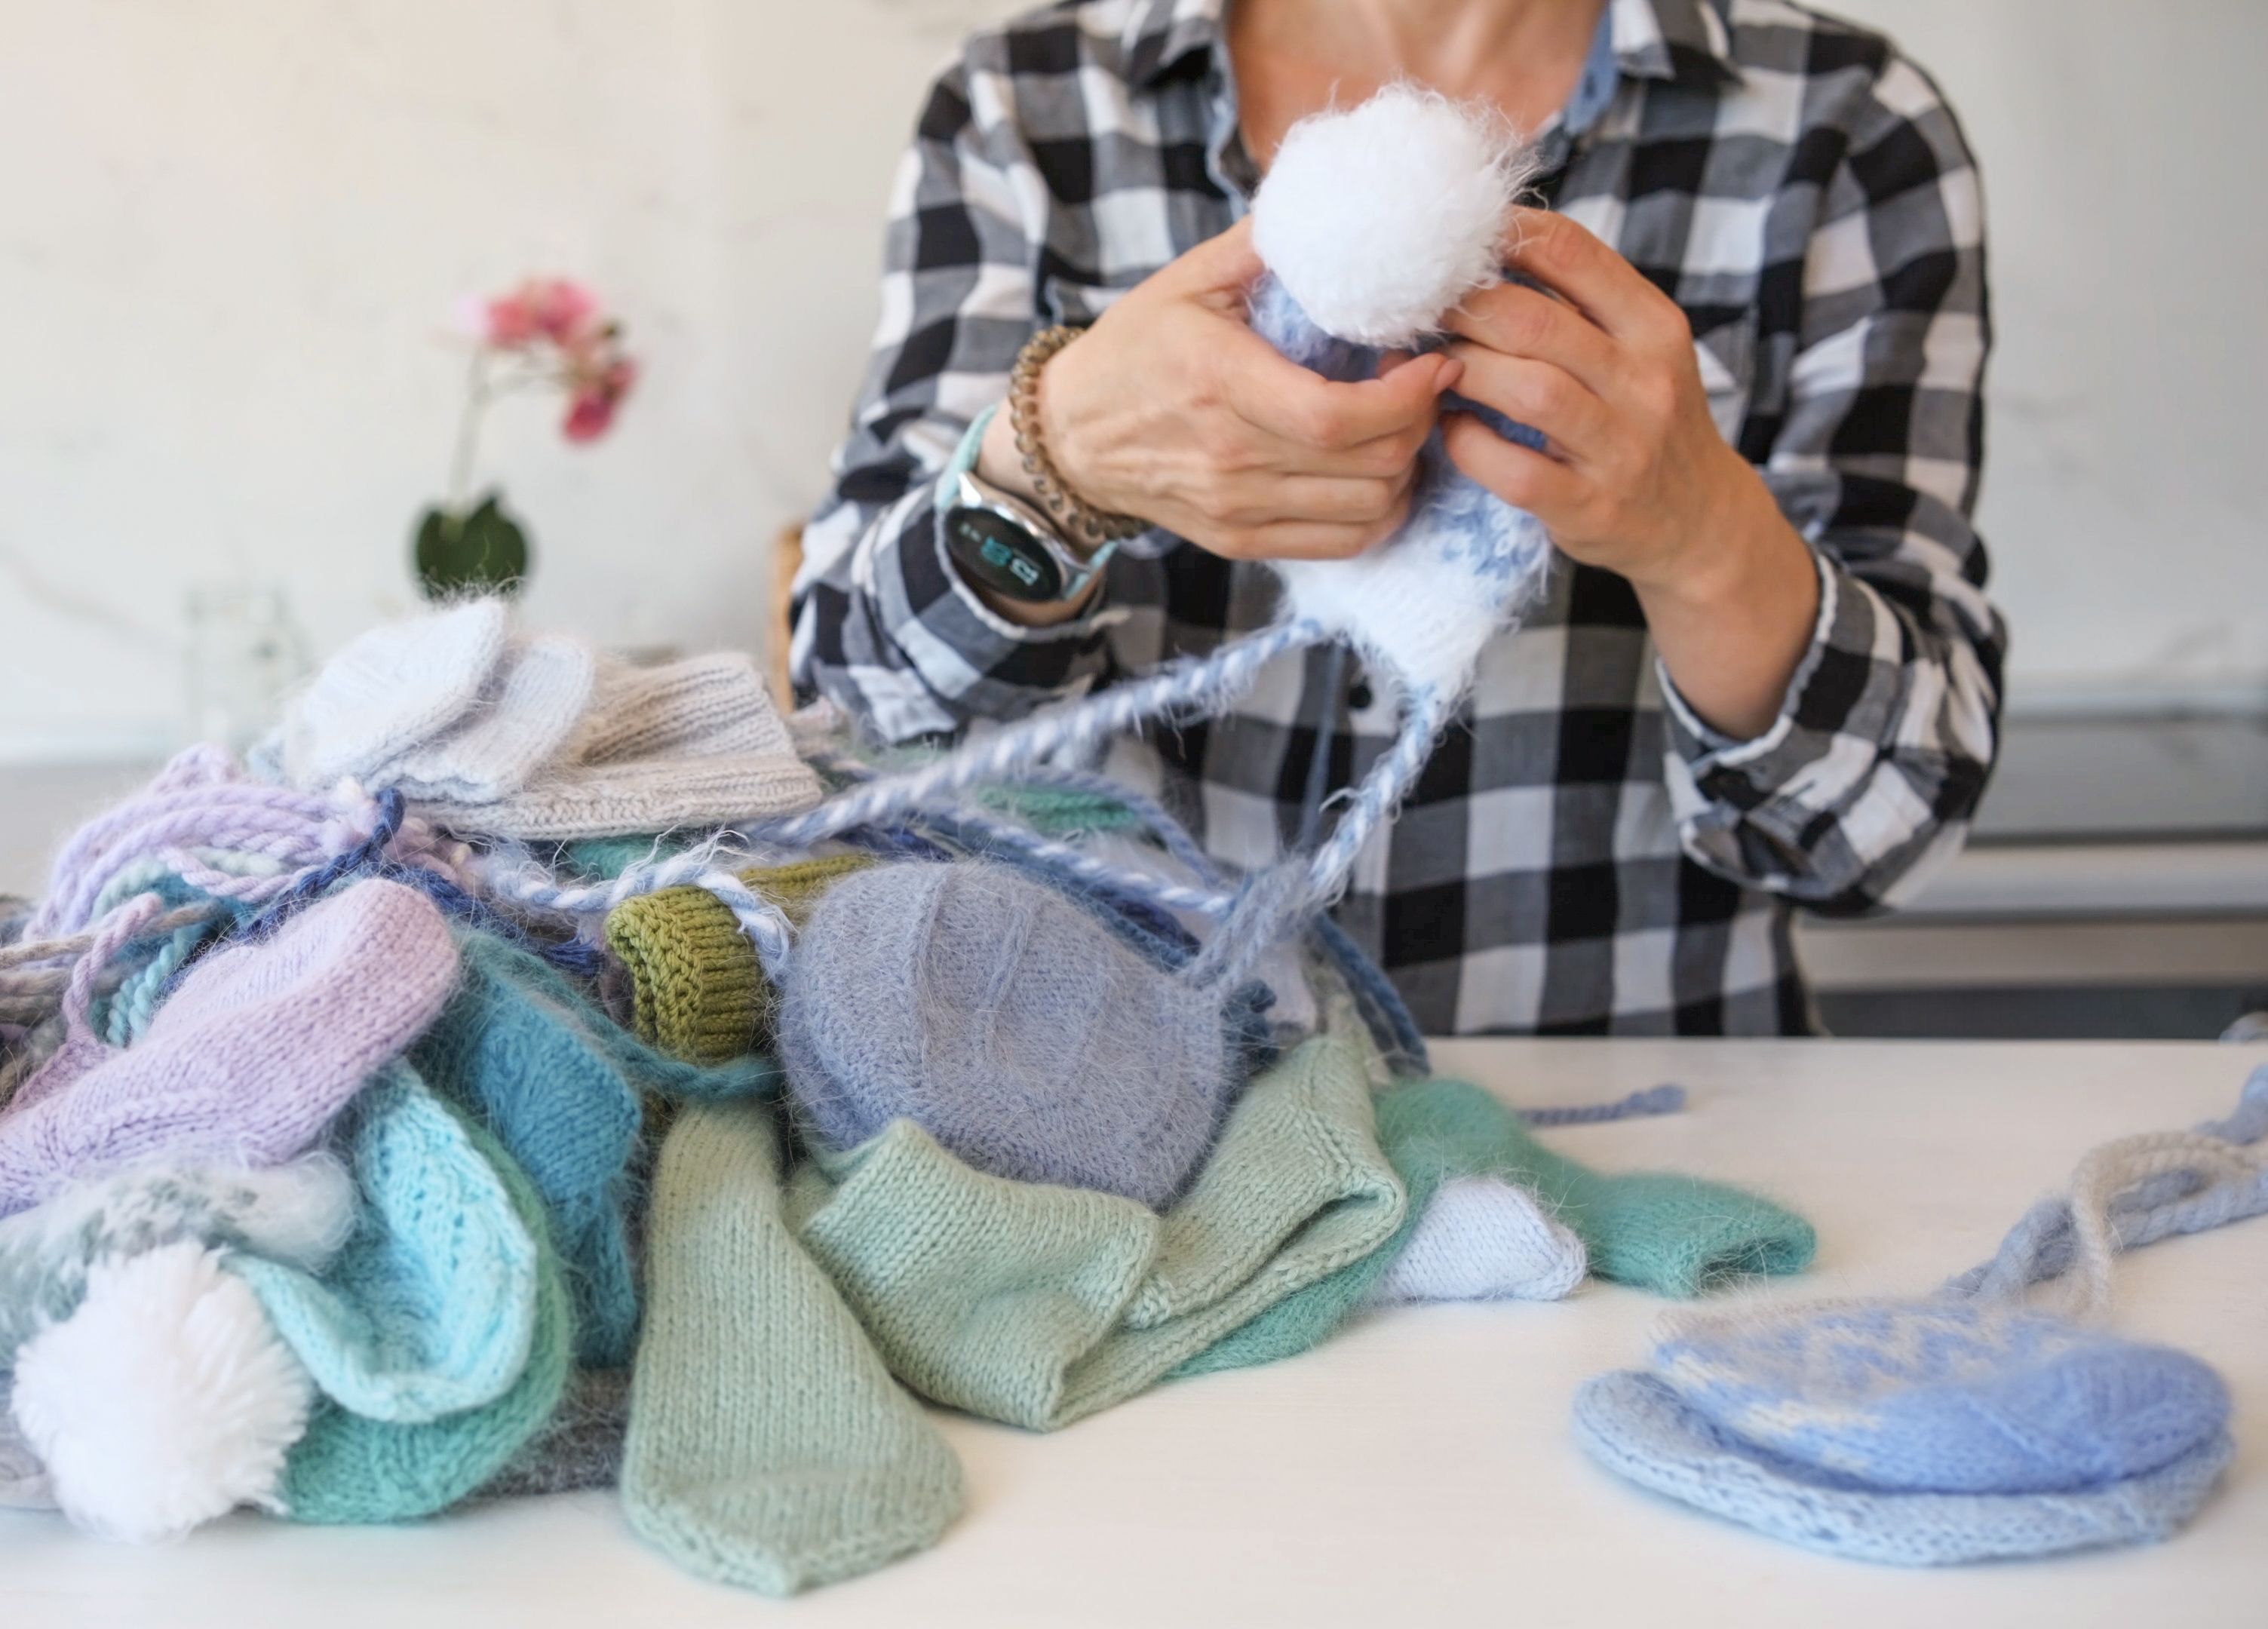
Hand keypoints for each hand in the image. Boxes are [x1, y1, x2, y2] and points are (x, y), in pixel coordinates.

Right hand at [980, 218, 1460, 562]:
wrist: (1072, 436)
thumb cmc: (1136, 348)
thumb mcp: (1187, 279)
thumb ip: (1265, 242)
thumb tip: (1342, 201)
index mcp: (1220, 381)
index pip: (1337, 415)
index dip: (1407, 397)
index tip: (1435, 362)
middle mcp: (1229, 457)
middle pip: (1368, 464)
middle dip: (1420, 423)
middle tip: (1424, 385)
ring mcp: (1235, 506)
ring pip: (1366, 509)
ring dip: (1407, 467)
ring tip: (1402, 425)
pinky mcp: (1239, 539)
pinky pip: (1341, 543)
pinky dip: (1381, 512)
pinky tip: (1379, 471)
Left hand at [1441, 208, 1819, 737]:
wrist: (1698, 521)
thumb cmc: (1645, 419)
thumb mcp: (1639, 350)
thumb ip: (1579, 303)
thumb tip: (1483, 249)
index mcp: (1654, 326)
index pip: (1571, 252)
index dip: (1500, 238)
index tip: (1455, 245)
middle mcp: (1645, 382)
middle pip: (1534, 321)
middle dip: (1464, 310)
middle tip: (1426, 314)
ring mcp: (1621, 448)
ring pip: (1527, 390)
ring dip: (1464, 372)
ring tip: (1435, 368)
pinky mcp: (1590, 506)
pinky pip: (1515, 470)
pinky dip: (1470, 445)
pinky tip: (1452, 430)